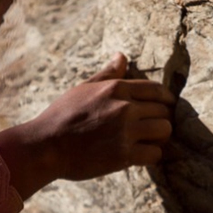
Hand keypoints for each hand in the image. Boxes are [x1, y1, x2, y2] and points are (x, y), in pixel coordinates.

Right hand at [0, 53, 175, 198]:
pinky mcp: (124, 155)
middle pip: (164, 111)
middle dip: (160, 119)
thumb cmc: (62, 116)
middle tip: (152, 127)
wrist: (46, 146)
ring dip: (159, 137)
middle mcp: (125, 108)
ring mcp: (126, 132)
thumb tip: (122, 56)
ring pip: (164, 131)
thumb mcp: (83, 88)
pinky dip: (151, 155)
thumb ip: (107, 74)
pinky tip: (141, 155)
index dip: (166, 99)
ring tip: (149, 141)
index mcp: (116, 89)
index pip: (157, 90)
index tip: (165, 106)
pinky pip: (155, 154)